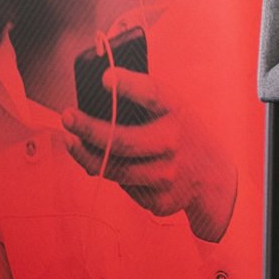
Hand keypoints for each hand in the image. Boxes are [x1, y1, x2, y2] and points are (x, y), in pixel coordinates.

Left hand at [62, 72, 240, 242]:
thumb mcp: (171, 108)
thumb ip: (140, 101)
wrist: (211, 176)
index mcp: (176, 111)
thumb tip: (94, 96)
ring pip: (112, 169)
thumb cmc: (178, 131)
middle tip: (66, 116)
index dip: (128, 85)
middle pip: (120, 140)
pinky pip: (123, 188)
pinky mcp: (159, 200)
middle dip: (87, 128)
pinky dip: (114, 175)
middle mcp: (172, 143)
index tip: (106, 77)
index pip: (152, 95)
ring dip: (85, 155)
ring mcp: (166, 174)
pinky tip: (112, 165)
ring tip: (70, 140)